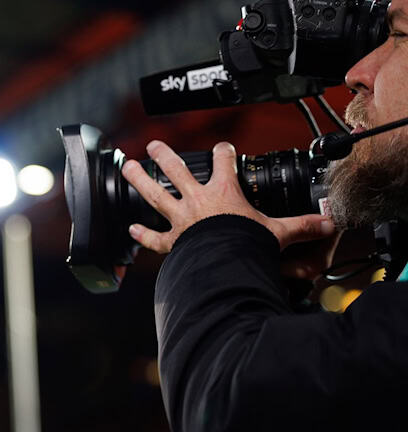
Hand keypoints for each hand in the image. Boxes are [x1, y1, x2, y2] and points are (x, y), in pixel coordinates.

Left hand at [121, 140, 335, 253]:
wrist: (227, 264)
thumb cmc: (249, 245)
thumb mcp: (279, 232)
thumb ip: (302, 225)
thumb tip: (328, 223)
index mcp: (223, 192)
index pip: (224, 162)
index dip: (224, 152)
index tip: (223, 149)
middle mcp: (197, 201)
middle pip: (177, 170)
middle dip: (165, 155)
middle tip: (153, 144)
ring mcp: (181, 220)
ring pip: (155, 194)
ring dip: (140, 180)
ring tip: (127, 167)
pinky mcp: (173, 242)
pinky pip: (154, 238)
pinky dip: (143, 235)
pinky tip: (131, 228)